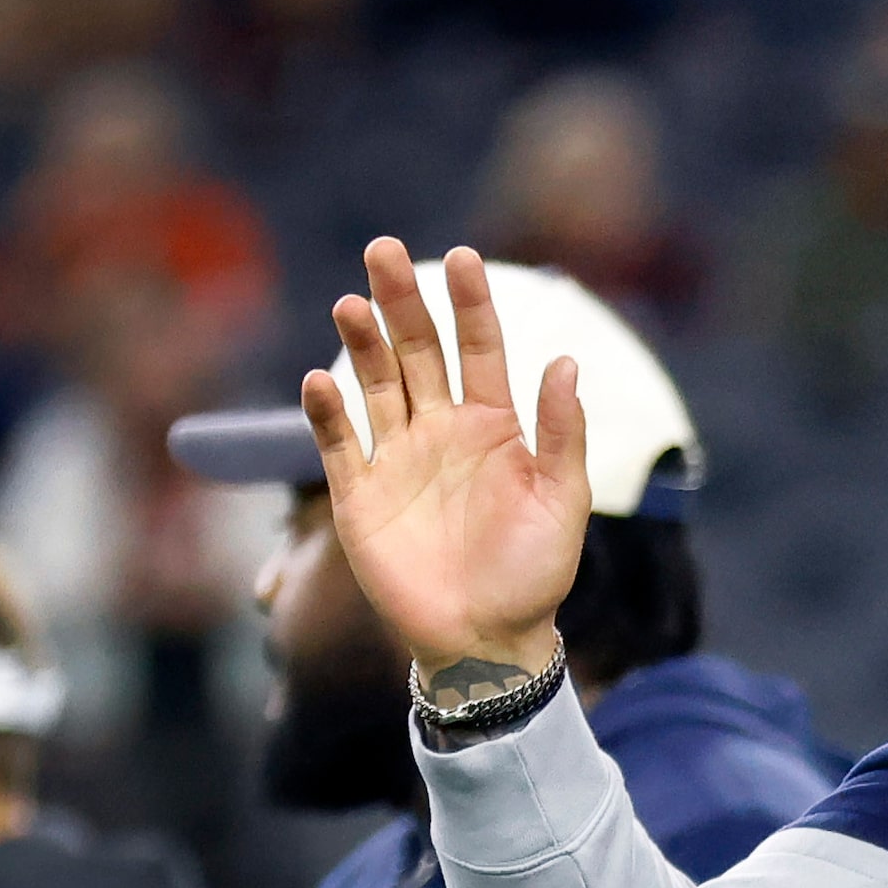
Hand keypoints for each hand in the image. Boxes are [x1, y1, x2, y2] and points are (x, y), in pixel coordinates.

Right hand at [300, 239, 588, 696]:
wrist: (490, 638)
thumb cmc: (535, 572)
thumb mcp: (562, 500)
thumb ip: (562, 433)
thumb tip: (566, 360)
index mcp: (496, 425)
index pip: (480, 347)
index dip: (471, 303)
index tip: (462, 257)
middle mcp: (442, 430)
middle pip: (418, 349)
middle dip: (402, 300)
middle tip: (384, 250)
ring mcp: (398, 459)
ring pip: (376, 383)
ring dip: (361, 343)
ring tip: (353, 303)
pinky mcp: (360, 496)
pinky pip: (340, 444)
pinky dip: (328, 413)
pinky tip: (322, 379)